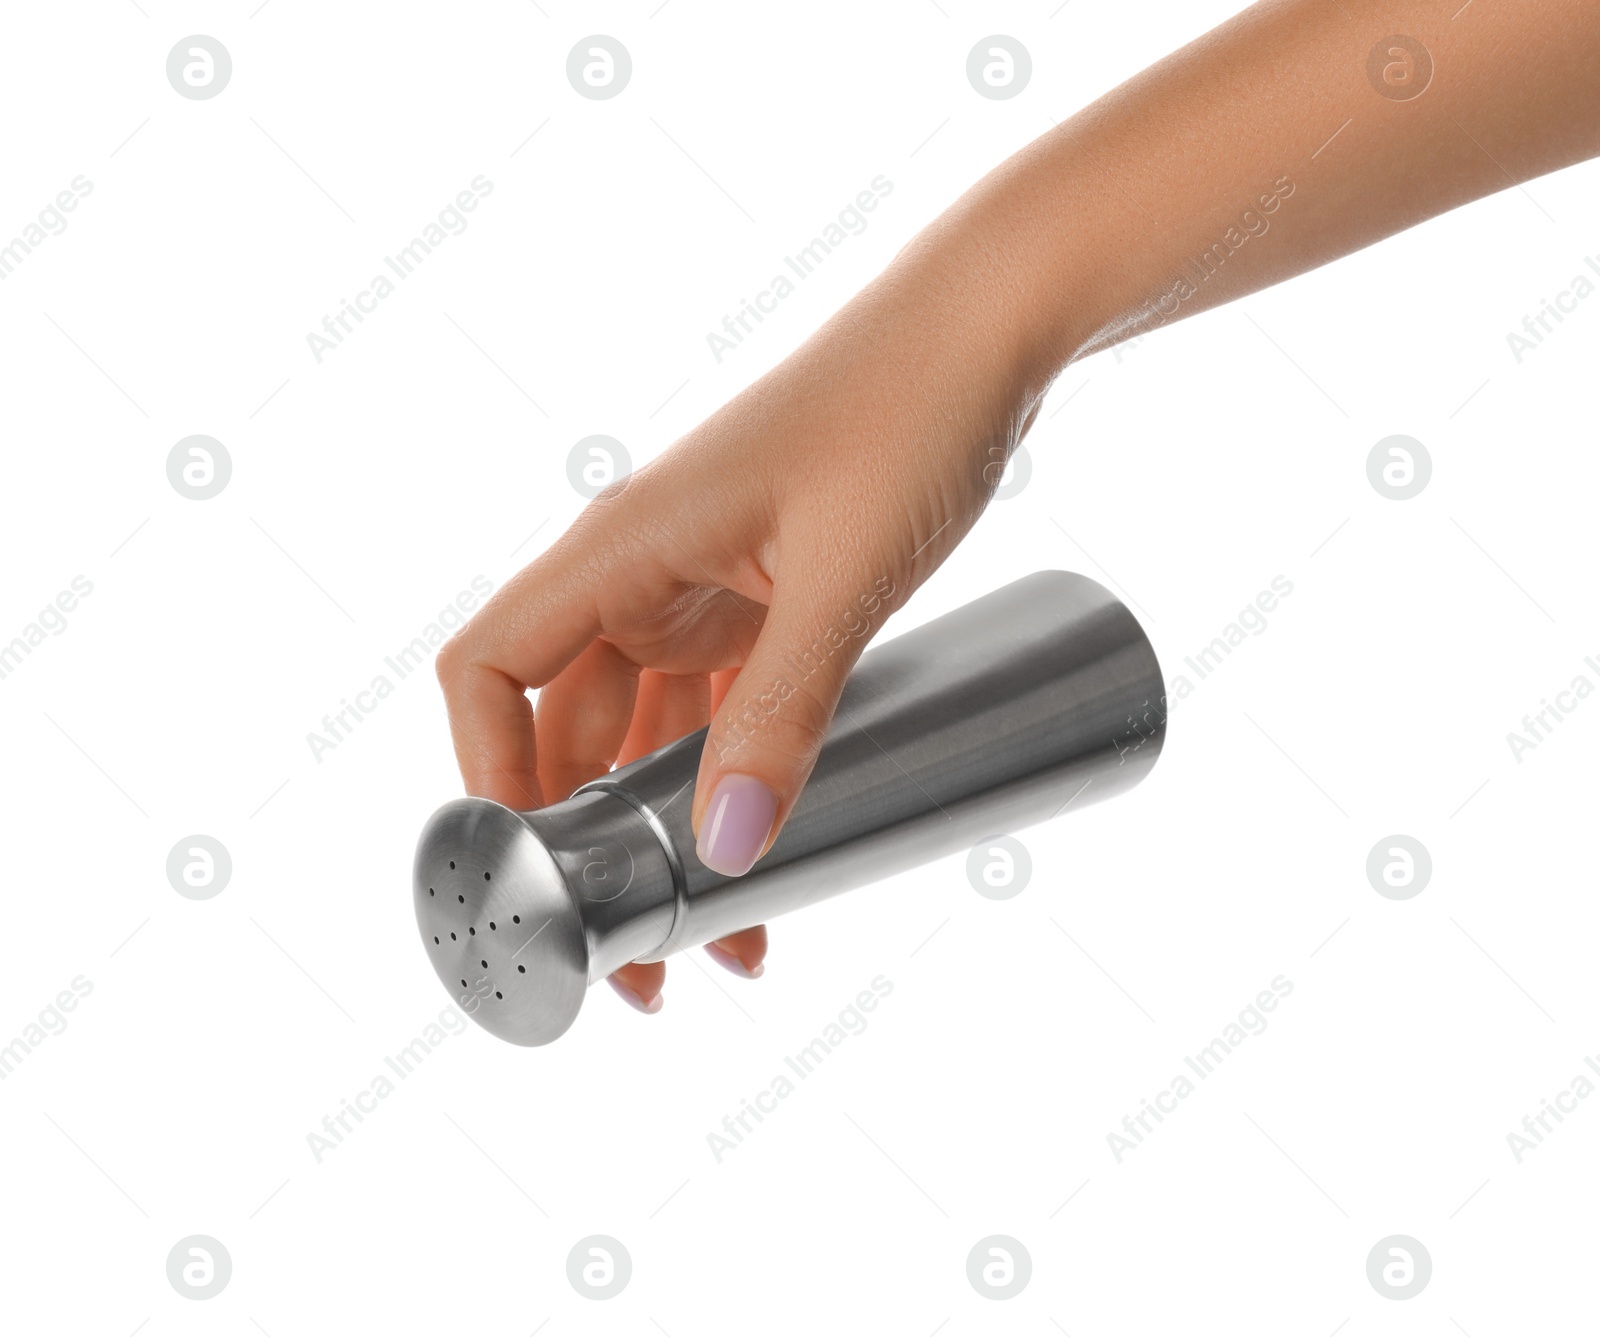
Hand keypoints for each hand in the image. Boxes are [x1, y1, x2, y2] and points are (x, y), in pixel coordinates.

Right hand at [435, 234, 1035, 1012]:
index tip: (534, 870)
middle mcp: (645, 570)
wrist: (987, 331)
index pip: (492, 666)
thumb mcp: (847, 578)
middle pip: (569, 726)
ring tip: (720, 939)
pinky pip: (718, 710)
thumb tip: (733, 852)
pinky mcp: (761, 600)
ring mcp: (703, 587)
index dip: (487, 772)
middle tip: (643, 956)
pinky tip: (763, 849)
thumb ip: (788, 712)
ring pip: (648, 731)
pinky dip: (728, 782)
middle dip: (596, 844)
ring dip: (668, 829)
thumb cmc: (908, 415)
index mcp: (626, 545)